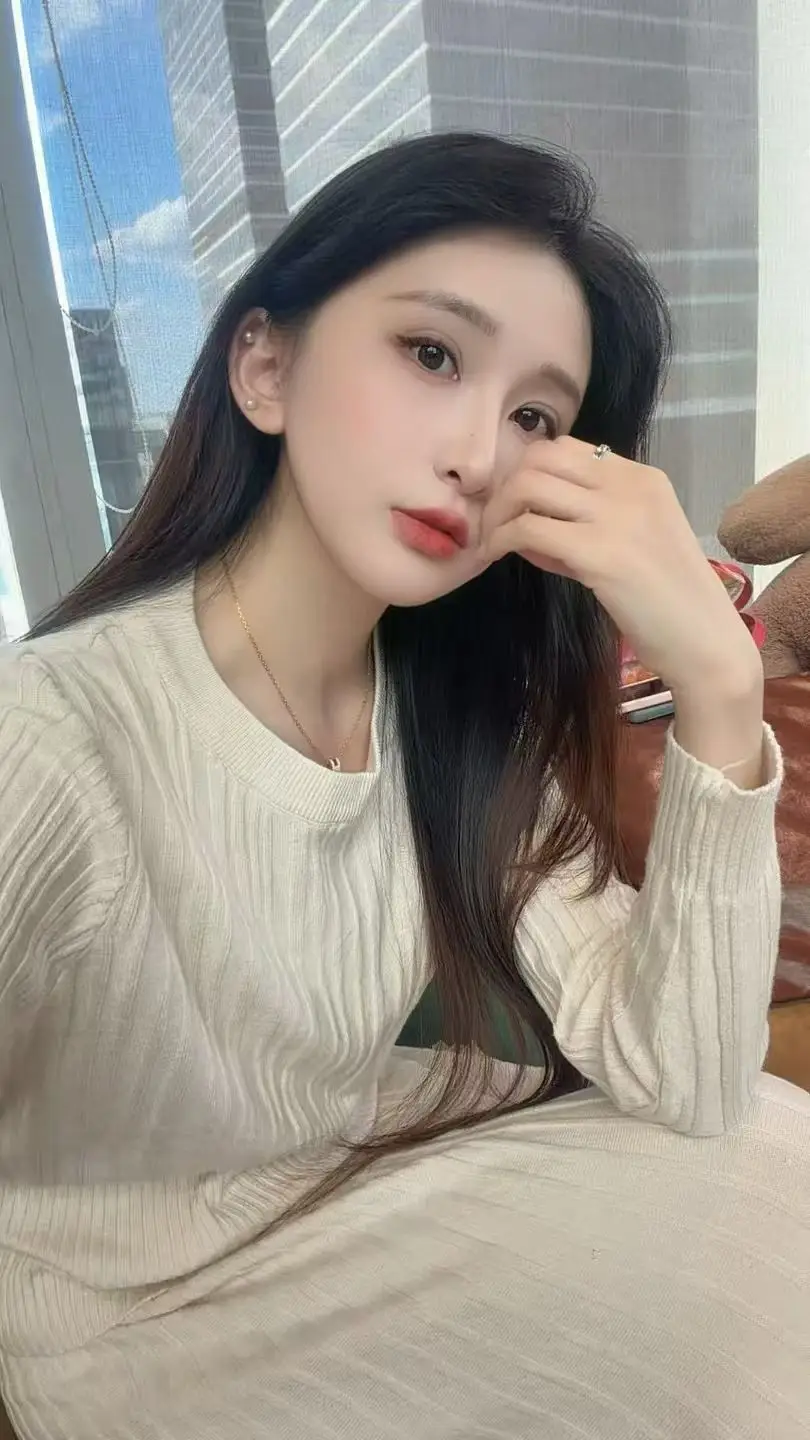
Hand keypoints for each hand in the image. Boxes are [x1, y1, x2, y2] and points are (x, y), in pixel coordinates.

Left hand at [482, 437, 761, 698]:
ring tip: (493, 543)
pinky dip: (501, 541)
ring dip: (498, 513)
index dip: (529, 472)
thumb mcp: (637, 543)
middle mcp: (629, 486)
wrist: (706, 642)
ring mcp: (616, 517)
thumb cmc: (671, 604)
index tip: (516, 507)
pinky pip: (528, 529)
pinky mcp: (599, 554)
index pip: (567, 449)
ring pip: (528, 486)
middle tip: (494, 524)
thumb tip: (529, 519)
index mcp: (643, 478)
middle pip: (540, 457)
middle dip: (505, 487)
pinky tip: (497, 558)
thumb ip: (591, 523)